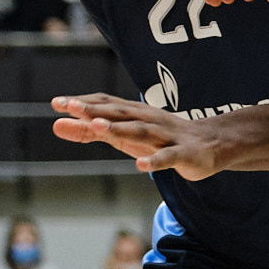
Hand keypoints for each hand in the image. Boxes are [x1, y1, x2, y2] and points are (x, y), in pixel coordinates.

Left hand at [50, 94, 229, 178]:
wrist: (212, 144)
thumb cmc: (160, 138)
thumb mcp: (122, 135)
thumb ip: (89, 132)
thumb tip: (56, 126)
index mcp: (134, 113)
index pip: (106, 104)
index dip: (83, 103)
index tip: (57, 103)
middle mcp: (149, 119)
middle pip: (120, 113)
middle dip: (96, 110)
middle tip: (71, 107)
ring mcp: (167, 136)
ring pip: (141, 131)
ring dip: (119, 129)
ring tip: (98, 128)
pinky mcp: (184, 154)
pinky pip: (167, 157)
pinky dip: (154, 160)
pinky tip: (140, 165)